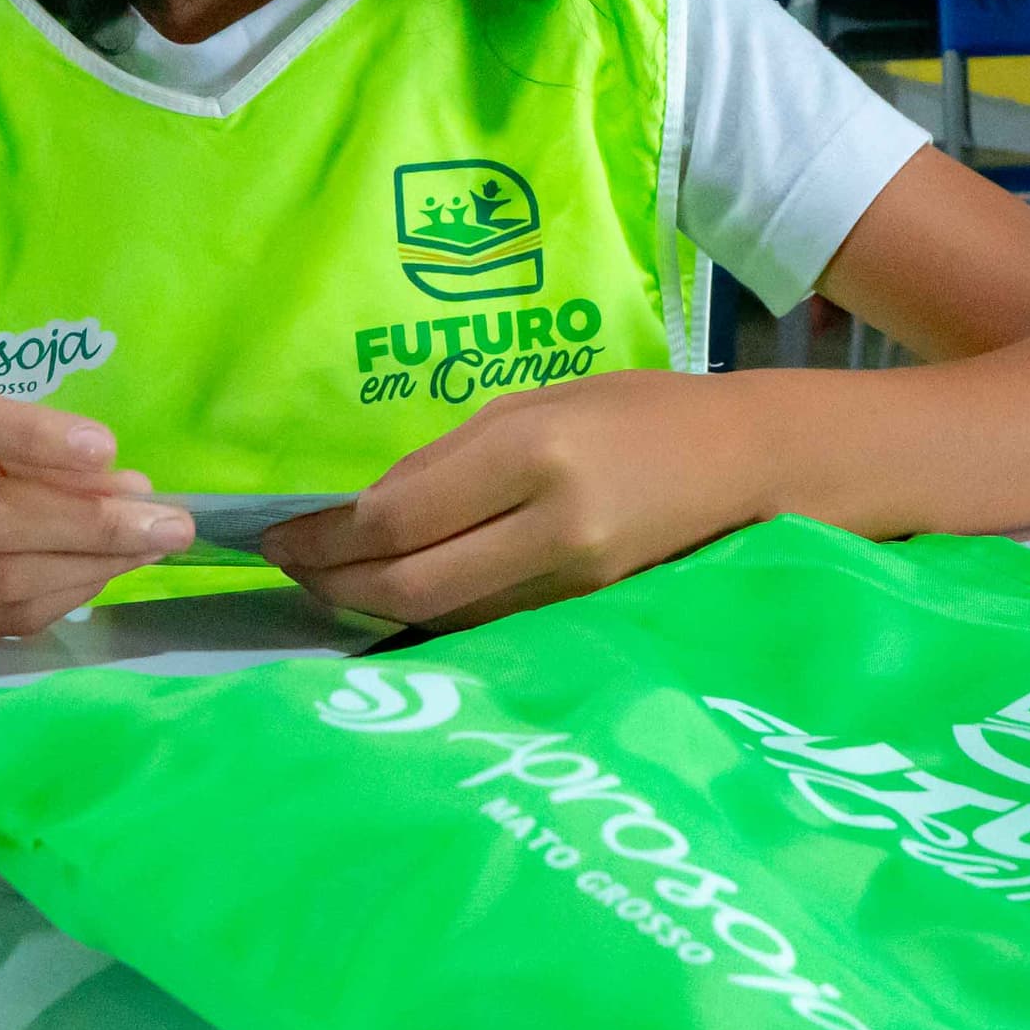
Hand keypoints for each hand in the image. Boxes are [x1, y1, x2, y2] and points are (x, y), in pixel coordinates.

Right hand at [0, 379, 193, 640]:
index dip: (27, 433)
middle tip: (170, 521)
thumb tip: (130, 491)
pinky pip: (6, 619)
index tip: (106, 444)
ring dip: (94, 565)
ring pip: (4, 579)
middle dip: (93, 522)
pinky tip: (107, 571)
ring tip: (152, 545)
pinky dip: (69, 594)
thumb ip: (41, 446)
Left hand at [261, 369, 749, 629]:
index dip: (324, 537)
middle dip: (333, 582)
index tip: (275, 534)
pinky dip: (431, 615)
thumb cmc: (643, 414)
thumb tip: (364, 510)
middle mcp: (551, 531)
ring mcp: (573, 589)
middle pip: (408, 586)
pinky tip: (403, 594)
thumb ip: (450, 458)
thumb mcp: (540, 403)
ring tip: (332, 579)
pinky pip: (485, 626)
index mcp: (534, 455)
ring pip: (441, 617)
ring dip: (373, 604)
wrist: (754, 470)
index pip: (397, 517)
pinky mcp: (586, 623)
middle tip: (289, 567)